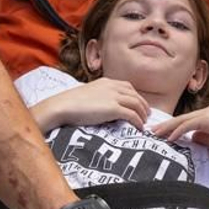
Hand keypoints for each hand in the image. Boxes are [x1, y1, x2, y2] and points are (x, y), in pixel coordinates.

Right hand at [35, 79, 150, 130]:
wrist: (62, 106)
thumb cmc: (69, 103)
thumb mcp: (87, 94)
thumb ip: (98, 96)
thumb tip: (103, 105)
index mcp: (106, 82)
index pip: (127, 87)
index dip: (136, 96)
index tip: (138, 105)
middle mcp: (112, 87)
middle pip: (135, 95)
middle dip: (143, 105)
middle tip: (146, 114)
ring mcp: (113, 97)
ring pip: (136, 104)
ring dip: (143, 114)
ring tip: (144, 122)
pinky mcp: (113, 109)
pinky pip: (132, 115)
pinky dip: (138, 121)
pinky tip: (139, 127)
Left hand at [153, 104, 208, 157]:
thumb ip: (205, 137)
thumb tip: (193, 138)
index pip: (189, 120)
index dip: (175, 126)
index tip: (164, 133)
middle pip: (183, 118)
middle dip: (167, 125)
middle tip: (153, 131)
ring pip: (183, 120)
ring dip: (168, 127)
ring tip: (156, 134)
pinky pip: (189, 124)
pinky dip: (178, 130)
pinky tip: (170, 137)